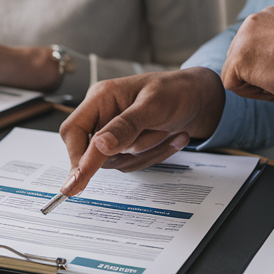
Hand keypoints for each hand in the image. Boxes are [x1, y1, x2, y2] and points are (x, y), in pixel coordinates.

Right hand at [57, 68, 224, 196]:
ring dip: (147, 152)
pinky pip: (132, 163)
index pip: (74, 131)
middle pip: (94, 153)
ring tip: (169, 130)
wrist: (199, 98)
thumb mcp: (153, 105)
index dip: (76, 157)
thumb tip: (98, 146)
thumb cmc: (176, 91)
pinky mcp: (127, 144)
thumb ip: (125, 126)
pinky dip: (155, 154)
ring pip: (116, 162)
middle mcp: (103, 115)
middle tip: (157, 134)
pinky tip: (174, 136)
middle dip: (128, 151)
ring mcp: (114, 132)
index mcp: (101, 98)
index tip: (77, 182)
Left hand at [221, 6, 273, 133]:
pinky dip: (253, 94)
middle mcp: (253, 20)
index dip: (270, 67)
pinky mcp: (240, 58)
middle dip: (261, 76)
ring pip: (235, 74)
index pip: (252, 49)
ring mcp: (244, 38)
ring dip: (258, 86)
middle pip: (240, 60)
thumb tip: (264, 60)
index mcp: (268, 15)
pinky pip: (231, 85)